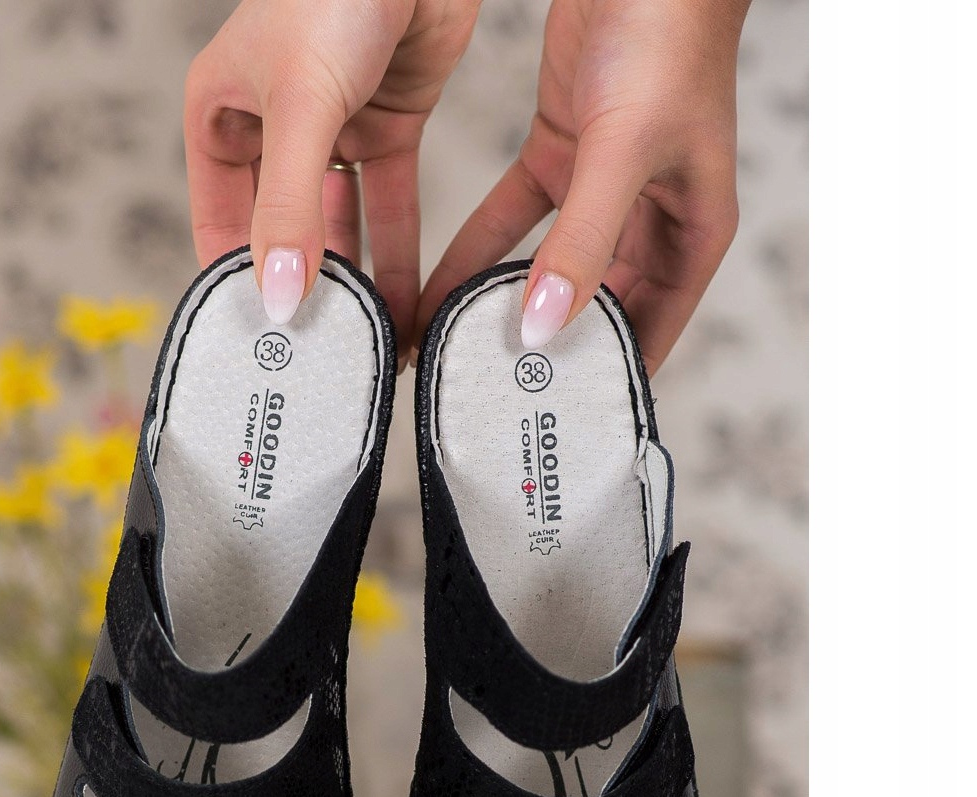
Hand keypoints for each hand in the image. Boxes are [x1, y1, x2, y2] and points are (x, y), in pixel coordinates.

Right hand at [184, 0, 479, 357]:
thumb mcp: (300, 106)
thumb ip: (290, 207)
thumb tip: (280, 299)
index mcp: (221, 116)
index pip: (219, 223)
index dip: (238, 285)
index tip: (261, 348)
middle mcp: (271, 128)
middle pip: (283, 233)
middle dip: (304, 293)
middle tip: (324, 361)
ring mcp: (332, 130)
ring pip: (341, 227)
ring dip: (358, 283)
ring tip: (371, 348)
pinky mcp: (388, 126)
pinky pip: (390, 207)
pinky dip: (400, 253)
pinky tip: (409, 306)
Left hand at [417, 0, 748, 373]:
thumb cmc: (667, 42)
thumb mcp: (623, 156)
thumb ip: (582, 243)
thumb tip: (545, 325)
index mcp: (689, 237)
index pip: (649, 333)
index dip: (606, 380)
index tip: (558, 423)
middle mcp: (647, 224)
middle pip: (591, 311)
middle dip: (544, 353)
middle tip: (492, 399)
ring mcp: (599, 195)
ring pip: (543, 271)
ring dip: (498, 307)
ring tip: (452, 355)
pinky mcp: (558, 160)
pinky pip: (509, 222)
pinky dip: (476, 252)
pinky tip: (436, 289)